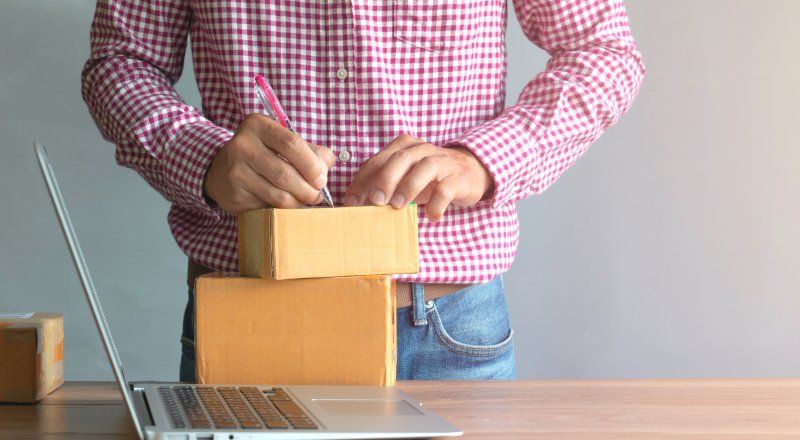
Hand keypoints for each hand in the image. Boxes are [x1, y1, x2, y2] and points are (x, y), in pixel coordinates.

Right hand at [204, 114, 334, 212]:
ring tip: (305, 200)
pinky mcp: (234, 193)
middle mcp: (243, 145)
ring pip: (278, 194)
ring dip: (298, 202)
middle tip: (316, 195)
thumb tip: (326, 165)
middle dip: (308, 189)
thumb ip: (309, 151)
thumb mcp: (282, 143)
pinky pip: (268, 206)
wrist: (221, 172)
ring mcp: (236, 170)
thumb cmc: (262, 155)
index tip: (321, 179)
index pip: (291, 144)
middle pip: (285, 173)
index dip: (311, 165)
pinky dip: (283, 210)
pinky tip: (285, 204)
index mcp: (258, 125)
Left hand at [343, 134, 493, 220]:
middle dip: (384, 180)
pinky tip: (432, 216)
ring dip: (408, 187)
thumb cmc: (429, 178)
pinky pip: (446, 189)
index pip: (377, 161)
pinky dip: (437, 204)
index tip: (351, 202)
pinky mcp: (457, 178)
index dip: (362, 181)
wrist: (470, 171)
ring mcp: (441, 162)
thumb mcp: (405, 177)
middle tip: (375, 201)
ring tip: (397, 206)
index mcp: (403, 147)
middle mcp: (421, 150)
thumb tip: (357, 206)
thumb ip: (383, 185)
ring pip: (424, 169)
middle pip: (400, 160)